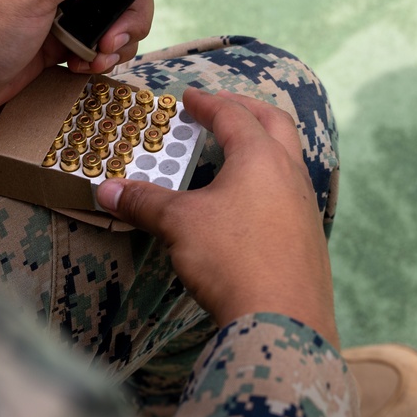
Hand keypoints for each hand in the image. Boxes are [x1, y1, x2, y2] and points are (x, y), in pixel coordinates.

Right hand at [96, 88, 339, 347]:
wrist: (283, 319)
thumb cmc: (231, 258)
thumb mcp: (179, 224)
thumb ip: (144, 202)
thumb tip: (106, 190)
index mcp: (260, 157)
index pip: (234, 116)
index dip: (208, 103)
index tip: (190, 97)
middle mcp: (290, 173)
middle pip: (275, 124)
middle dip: (247, 110)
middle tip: (222, 107)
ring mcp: (305, 206)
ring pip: (289, 158)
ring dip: (265, 144)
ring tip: (238, 150)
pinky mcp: (309, 237)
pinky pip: (292, 191)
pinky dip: (271, 179)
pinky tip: (253, 201)